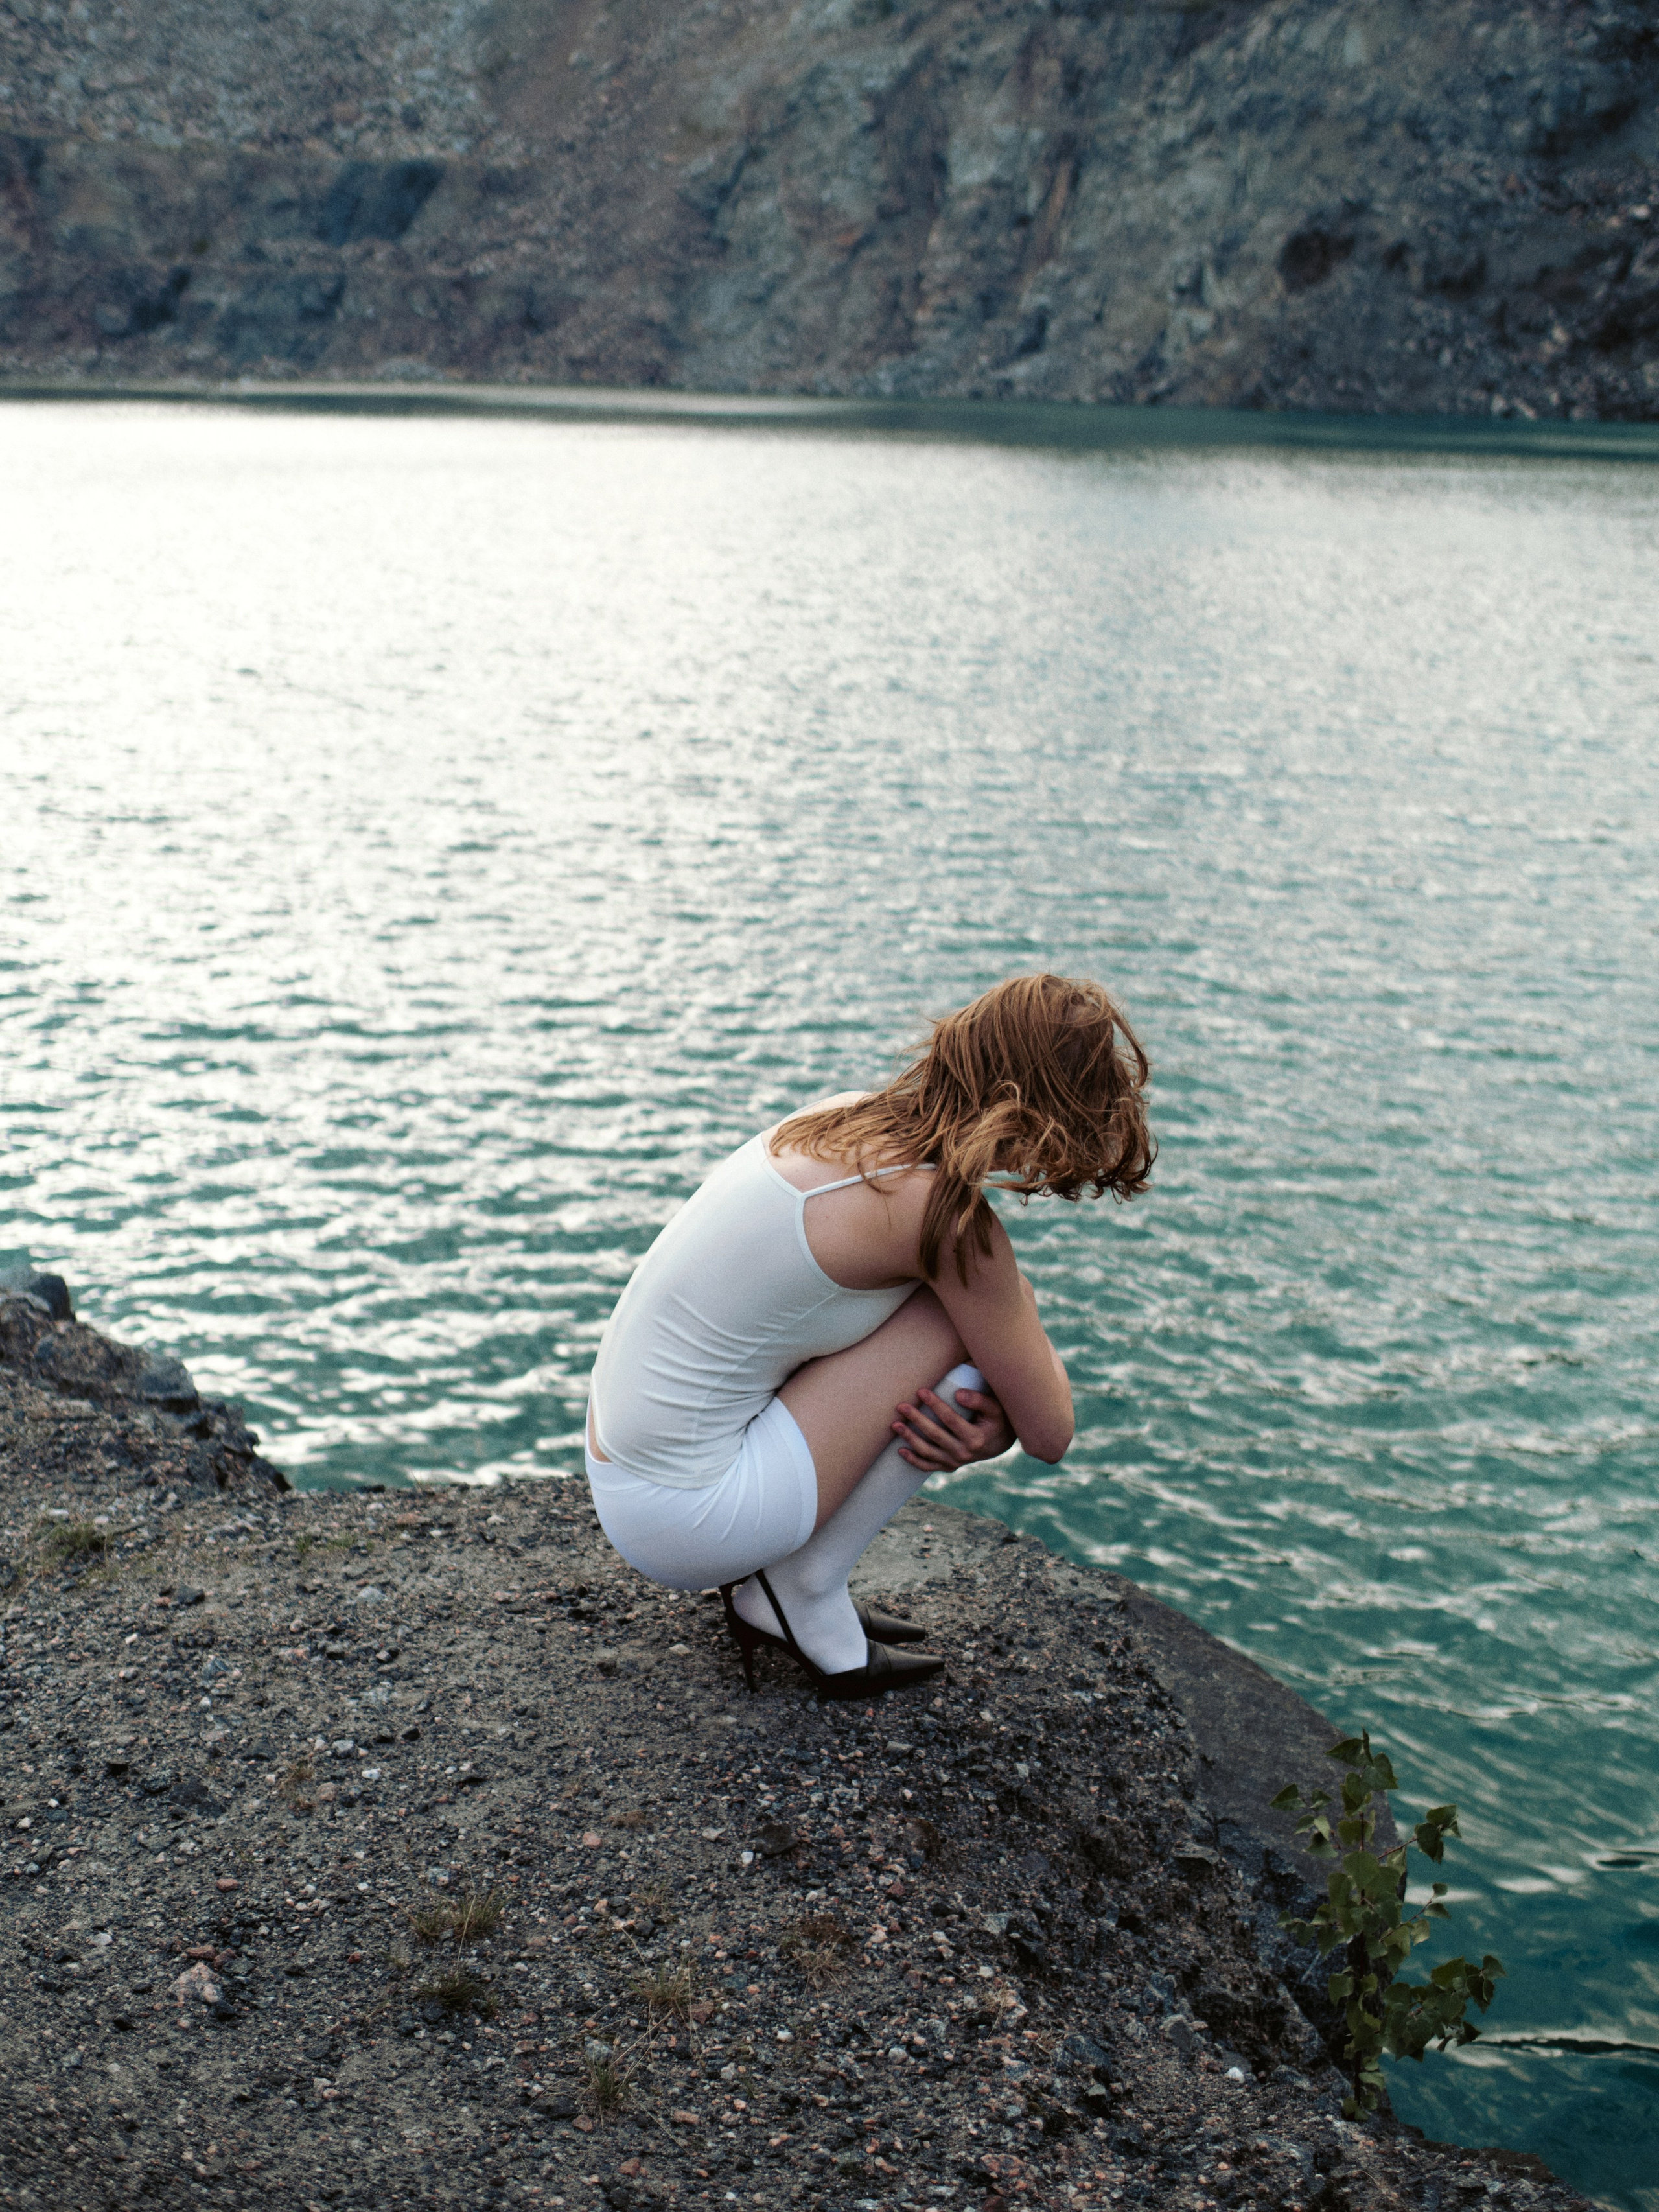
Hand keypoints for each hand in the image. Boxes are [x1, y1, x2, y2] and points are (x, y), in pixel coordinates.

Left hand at [891, 1382, 1014, 1472]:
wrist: (999, 1443)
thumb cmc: (996, 1420)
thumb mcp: (995, 1408)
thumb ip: (979, 1400)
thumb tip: (958, 1394)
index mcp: (976, 1438)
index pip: (951, 1419)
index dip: (935, 1404)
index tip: (921, 1390)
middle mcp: (964, 1453)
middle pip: (935, 1435)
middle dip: (916, 1419)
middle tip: (901, 1405)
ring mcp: (955, 1462)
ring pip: (928, 1452)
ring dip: (910, 1438)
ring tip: (895, 1424)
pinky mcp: (949, 1466)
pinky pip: (928, 1466)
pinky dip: (913, 1460)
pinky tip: (900, 1450)